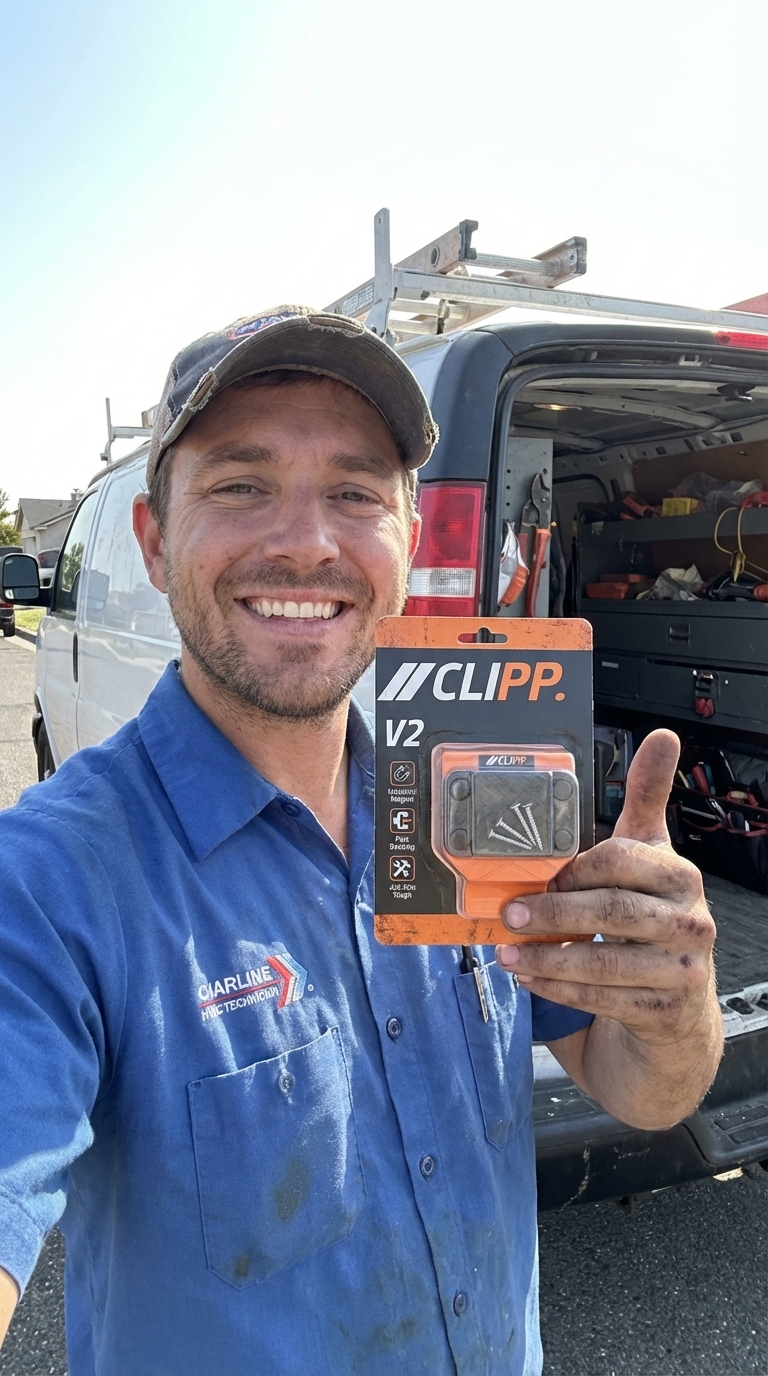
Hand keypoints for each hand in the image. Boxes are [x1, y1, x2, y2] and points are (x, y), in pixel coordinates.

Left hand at [496, 730, 715, 1048]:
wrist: (679, 1003)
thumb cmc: (653, 914)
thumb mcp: (651, 856)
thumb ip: (647, 798)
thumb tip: (662, 735)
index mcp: (681, 875)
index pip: (622, 861)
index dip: (576, 868)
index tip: (542, 874)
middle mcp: (689, 922)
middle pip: (613, 912)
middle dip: (553, 913)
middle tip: (509, 913)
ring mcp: (680, 969)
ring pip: (605, 961)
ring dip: (547, 958)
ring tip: (507, 954)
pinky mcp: (664, 1010)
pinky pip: (604, 998)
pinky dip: (559, 989)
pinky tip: (530, 979)